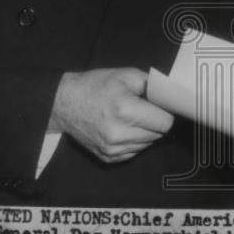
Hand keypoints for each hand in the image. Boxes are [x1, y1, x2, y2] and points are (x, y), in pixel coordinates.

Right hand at [49, 68, 173, 163]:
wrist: (64, 103)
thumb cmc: (95, 86)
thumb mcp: (125, 75)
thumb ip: (152, 85)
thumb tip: (169, 97)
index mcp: (125, 110)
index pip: (165, 123)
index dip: (165, 113)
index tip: (160, 107)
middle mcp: (119, 134)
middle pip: (158, 135)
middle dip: (155, 122)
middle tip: (143, 110)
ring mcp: (112, 149)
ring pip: (147, 145)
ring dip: (145, 133)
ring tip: (130, 118)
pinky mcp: (107, 158)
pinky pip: (134, 152)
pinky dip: (134, 142)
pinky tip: (123, 128)